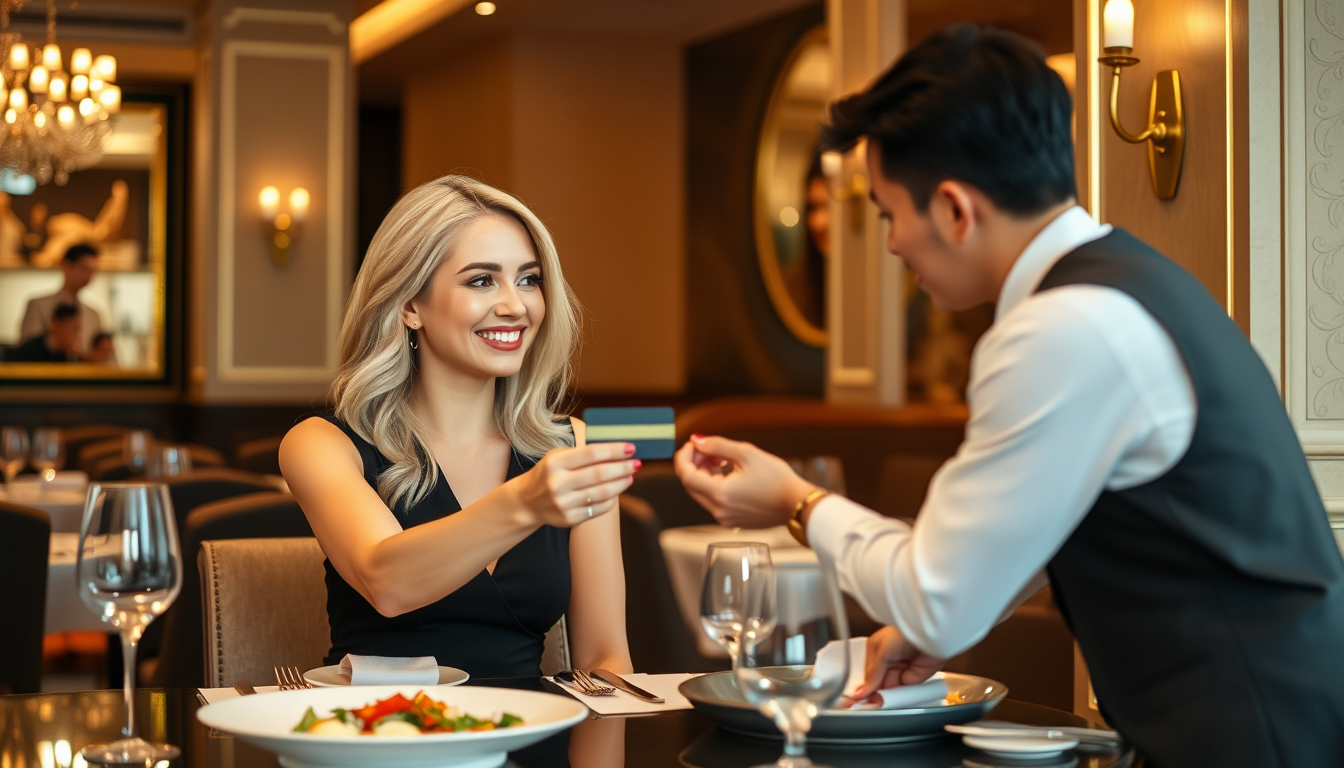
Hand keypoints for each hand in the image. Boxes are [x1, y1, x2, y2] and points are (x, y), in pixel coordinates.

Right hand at [509, 442, 639, 527]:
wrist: (527, 502)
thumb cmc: (549, 473)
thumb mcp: (557, 457)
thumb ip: (582, 453)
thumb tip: (616, 450)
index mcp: (556, 463)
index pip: (591, 454)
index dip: (614, 450)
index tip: (631, 448)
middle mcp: (558, 484)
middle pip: (599, 474)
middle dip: (622, 468)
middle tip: (637, 463)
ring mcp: (564, 503)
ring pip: (602, 493)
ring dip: (621, 484)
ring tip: (630, 476)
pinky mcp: (569, 519)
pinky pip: (599, 508)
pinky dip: (612, 499)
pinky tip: (617, 491)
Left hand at [672, 435, 813, 527]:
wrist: (798, 504)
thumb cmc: (778, 480)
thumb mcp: (747, 454)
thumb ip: (717, 446)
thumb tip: (697, 441)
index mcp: (720, 494)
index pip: (686, 475)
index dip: (684, 456)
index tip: (693, 444)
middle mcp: (718, 511)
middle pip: (691, 485)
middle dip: (695, 463)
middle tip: (708, 449)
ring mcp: (725, 518)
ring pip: (702, 493)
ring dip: (705, 474)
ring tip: (722, 458)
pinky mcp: (732, 521)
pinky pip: (714, 501)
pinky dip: (715, 485)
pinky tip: (729, 472)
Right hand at [850, 626, 946, 701]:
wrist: (930, 637)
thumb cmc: (904, 635)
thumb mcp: (882, 653)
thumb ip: (872, 674)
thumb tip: (860, 691)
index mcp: (875, 650)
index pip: (866, 673)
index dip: (863, 686)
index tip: (858, 699)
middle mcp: (886, 661)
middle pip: (876, 682)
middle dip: (872, 694)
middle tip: (868, 705)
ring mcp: (899, 670)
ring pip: (887, 689)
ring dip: (883, 698)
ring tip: (877, 705)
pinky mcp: (911, 679)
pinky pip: (901, 693)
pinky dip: (896, 699)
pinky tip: (889, 703)